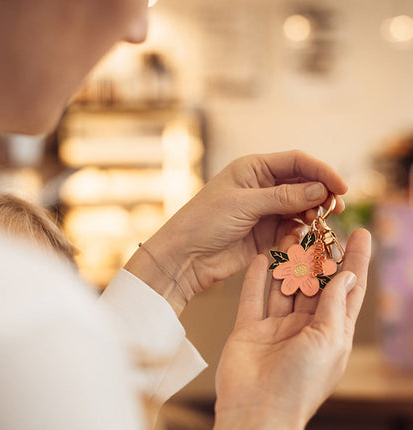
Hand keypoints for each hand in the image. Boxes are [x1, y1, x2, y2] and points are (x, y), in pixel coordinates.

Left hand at [126, 151, 347, 314]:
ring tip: (320, 222)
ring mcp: (264, 210)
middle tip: (335, 208)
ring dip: (313, 213)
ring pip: (300, 207)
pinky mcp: (265, 232)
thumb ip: (283, 197)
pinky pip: (292, 228)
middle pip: (302, 184)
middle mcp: (261, 186)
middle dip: (320, 194)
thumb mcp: (244, 204)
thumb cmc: (205, 221)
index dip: (321, 171)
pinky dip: (301, 231)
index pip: (296, 162)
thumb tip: (321, 190)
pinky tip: (302, 235)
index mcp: (253, 168)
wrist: (185, 256)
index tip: (341, 187)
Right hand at [214, 228, 370, 429]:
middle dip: (318, 256)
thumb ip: (334, 305)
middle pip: (314, 283)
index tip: (362, 233)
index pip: (348, 289)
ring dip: (288, 262)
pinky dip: (257, 278)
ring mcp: (275, 328)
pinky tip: (262, 258)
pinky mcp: (250, 329)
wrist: (256, 411)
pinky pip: (253, 297)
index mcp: (331, 333)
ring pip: (283, 286)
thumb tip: (348, 275)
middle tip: (318, 228)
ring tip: (291, 234)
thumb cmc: (300, 383)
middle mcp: (304, 327)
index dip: (357, 261)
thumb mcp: (328, 341)